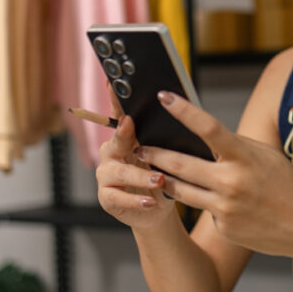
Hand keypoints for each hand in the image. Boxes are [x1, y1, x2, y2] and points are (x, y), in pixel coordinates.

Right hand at [96, 89, 174, 230]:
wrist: (155, 209)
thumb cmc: (162, 177)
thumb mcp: (167, 155)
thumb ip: (166, 137)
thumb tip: (185, 114)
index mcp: (126, 138)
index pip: (120, 114)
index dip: (115, 99)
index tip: (114, 83)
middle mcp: (112, 152)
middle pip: (116, 140)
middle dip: (123, 133)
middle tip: (130, 124)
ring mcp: (107, 174)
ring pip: (119, 172)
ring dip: (140, 176)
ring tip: (159, 180)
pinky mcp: (107, 197)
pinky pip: (117, 197)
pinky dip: (135, 200)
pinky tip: (150, 202)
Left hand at [138, 91, 292, 259]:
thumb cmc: (286, 185)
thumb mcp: (263, 156)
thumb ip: (233, 147)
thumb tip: (202, 136)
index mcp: (244, 157)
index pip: (208, 127)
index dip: (183, 110)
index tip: (163, 96)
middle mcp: (232, 182)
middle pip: (181, 164)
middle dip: (155, 154)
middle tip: (139, 146)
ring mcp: (225, 207)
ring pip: (180, 190)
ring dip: (162, 179)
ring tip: (151, 171)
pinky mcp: (223, 226)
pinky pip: (202, 209)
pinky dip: (201, 202)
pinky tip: (207, 200)